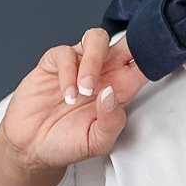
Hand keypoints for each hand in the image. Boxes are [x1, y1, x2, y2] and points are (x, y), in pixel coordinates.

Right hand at [0, 26, 152, 173]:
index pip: (142, 65)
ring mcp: (79, 65)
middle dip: (130, 44)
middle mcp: (103, 73)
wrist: (32, 147)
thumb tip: (112, 94)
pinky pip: (66, 53)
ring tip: (85, 90)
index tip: (153, 60)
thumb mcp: (97, 142)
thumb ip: (111, 122)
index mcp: (119, 90)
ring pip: (96, 39)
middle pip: (124, 43)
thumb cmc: (67, 143)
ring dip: (94, 61)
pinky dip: (68, 72)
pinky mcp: (54, 63)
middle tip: (121, 66)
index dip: (151, 57)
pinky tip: (67, 94)